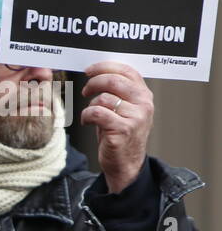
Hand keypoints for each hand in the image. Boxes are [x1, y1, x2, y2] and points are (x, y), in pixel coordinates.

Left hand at [81, 61, 153, 193]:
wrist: (126, 163)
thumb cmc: (120, 134)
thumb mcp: (124, 109)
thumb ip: (118, 91)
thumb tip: (97, 72)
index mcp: (144, 95)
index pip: (127, 70)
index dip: (105, 67)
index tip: (89, 70)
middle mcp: (143, 104)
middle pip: (113, 81)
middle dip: (93, 82)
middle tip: (85, 90)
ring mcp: (135, 117)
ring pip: (103, 98)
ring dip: (90, 105)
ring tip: (91, 114)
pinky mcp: (122, 129)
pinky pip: (96, 113)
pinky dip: (86, 116)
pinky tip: (87, 122)